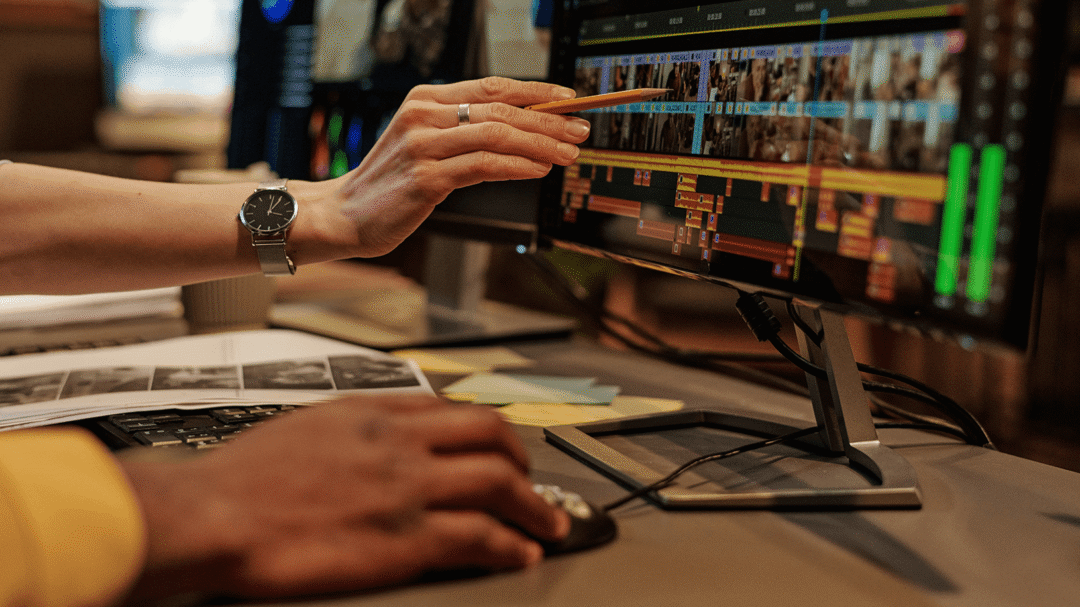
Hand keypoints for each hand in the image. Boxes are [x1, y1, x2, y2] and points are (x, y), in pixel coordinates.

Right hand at [119, 395, 569, 602]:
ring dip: (535, 506)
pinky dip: (511, 544)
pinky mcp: (407, 536)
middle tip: (534, 482)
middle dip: (524, 458)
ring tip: (550, 524)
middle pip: (489, 434)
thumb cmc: (239, 479)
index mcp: (371, 412)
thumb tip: (374, 436)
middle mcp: (398, 441)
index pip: (450, 409)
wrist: (211, 514)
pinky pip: (480, 535)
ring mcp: (407, 486)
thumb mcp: (303, 427)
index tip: (499, 446)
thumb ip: (350, 428)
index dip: (487, 430)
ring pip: (498, 482)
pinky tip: (521, 554)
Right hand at [324, 77, 590, 257]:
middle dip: (549, 119)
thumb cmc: (391, 183)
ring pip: (497, 134)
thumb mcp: (426, 143)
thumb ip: (466, 132)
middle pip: (501, 108)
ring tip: (568, 153)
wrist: (345, 214)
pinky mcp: (425, 179)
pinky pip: (484, 166)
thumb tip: (525, 130)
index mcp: (425, 99)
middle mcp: (423, 115)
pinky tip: (539, 169)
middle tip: (580, 129)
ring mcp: (423, 146)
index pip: (493, 86)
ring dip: (541, 143)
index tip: (569, 100)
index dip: (536, 92)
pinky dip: (518, 166)